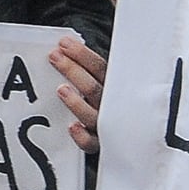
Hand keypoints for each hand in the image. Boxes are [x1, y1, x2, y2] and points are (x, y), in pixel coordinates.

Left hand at [52, 33, 107, 150]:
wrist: (133, 139)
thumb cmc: (109, 104)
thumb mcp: (105, 83)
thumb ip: (89, 71)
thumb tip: (61, 49)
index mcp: (114, 87)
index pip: (99, 68)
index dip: (82, 55)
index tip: (63, 43)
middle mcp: (111, 106)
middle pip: (94, 87)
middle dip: (73, 71)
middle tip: (55, 57)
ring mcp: (106, 126)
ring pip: (92, 115)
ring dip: (77, 102)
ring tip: (61, 90)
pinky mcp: (99, 145)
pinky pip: (92, 144)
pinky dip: (82, 137)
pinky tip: (72, 127)